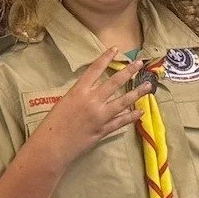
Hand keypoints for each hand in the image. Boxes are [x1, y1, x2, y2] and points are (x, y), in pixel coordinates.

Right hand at [34, 50, 148, 165]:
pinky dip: (131, 116)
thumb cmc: (52, 125)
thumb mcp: (64, 102)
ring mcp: (99, 116)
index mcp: (79, 91)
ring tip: (148, 86)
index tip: (115, 48)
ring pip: (123, 101)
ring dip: (137, 93)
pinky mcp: (103, 130)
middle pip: (114, 82)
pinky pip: (121, 121)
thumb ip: (80, 95)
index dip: (106, 57)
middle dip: (129, 71)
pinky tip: (140, 111)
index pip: (95, 69)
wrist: (50, 148)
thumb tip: (94, 90)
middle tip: (140, 63)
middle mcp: (92, 101)